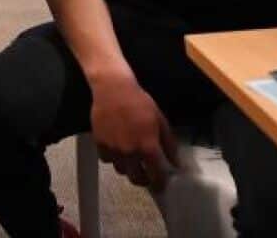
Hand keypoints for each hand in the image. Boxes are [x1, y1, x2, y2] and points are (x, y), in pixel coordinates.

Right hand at [89, 74, 177, 189]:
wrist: (113, 90)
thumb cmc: (140, 103)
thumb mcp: (160, 121)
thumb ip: (169, 144)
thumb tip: (176, 163)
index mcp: (148, 146)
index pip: (156, 175)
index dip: (160, 183)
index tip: (162, 186)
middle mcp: (130, 152)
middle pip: (136, 178)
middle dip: (144, 180)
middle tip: (147, 176)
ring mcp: (113, 150)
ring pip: (121, 170)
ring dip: (128, 168)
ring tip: (132, 160)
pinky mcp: (100, 144)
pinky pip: (107, 160)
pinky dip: (113, 158)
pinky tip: (117, 149)